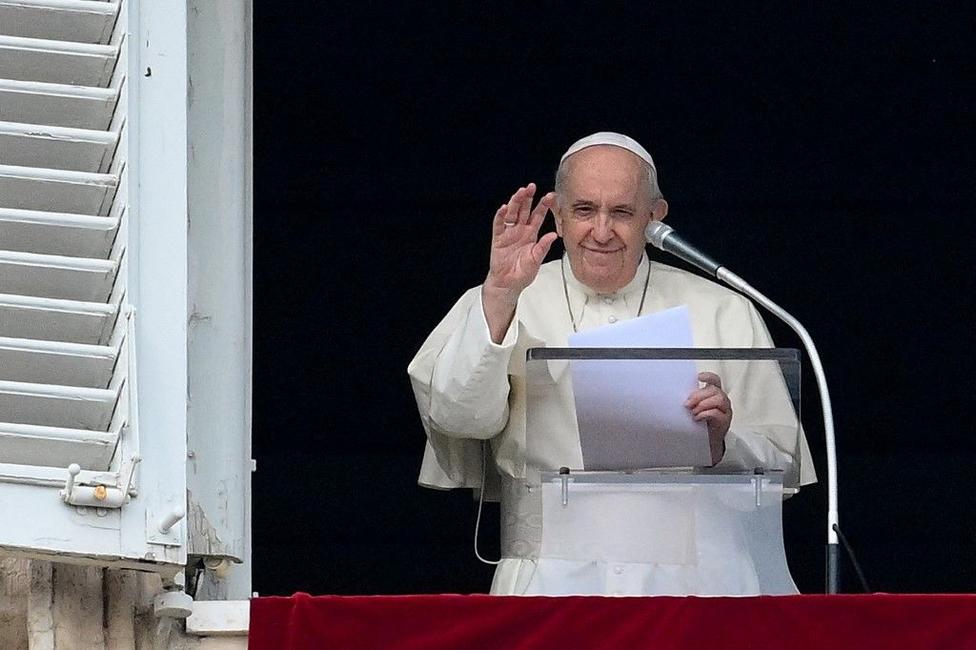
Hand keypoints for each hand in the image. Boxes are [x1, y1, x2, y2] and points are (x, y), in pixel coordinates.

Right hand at [482, 183, 557, 341]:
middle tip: (532, 187)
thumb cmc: (523, 273)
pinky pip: (499, 225)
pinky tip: (503, 208)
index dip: (543, 206)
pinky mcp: (498, 239)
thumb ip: (543, 247)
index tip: (551, 195)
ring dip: (515, 202)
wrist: (508, 284)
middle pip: (524, 210)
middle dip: (528, 198)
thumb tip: (552, 235)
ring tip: (520, 192)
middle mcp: (520, 231)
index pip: (538, 216)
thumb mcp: (536, 260)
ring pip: (512, 214)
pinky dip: (500, 216)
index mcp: (531, 234)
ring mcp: (509, 233)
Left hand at [685, 372, 732, 464]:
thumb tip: (680, 397)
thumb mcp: (694, 408)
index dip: (708, 376)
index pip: (714, 380)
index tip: (699, 377)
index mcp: (713, 394)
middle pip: (714, 390)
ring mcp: (725, 410)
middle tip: (687, 404)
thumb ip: (691, 400)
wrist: (705, 441)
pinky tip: (697, 418)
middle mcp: (722, 400)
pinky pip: (716, 413)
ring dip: (702, 405)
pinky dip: (705, 414)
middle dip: (698, 395)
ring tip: (693, 412)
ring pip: (718, 399)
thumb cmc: (699, 423)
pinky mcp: (725, 421)